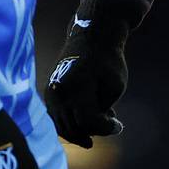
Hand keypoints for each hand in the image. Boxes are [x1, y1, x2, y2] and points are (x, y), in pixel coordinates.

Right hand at [41, 3, 128, 146]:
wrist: (91, 37)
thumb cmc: (108, 60)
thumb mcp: (116, 85)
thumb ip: (105, 109)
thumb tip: (95, 127)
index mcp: (76, 88)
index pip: (88, 121)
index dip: (105, 128)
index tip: (120, 126)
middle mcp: (58, 93)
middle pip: (74, 128)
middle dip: (95, 131)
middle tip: (113, 124)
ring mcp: (50, 94)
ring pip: (63, 127)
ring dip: (83, 130)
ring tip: (103, 120)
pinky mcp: (49, 94)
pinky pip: (57, 119)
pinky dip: (72, 124)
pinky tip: (90, 121)